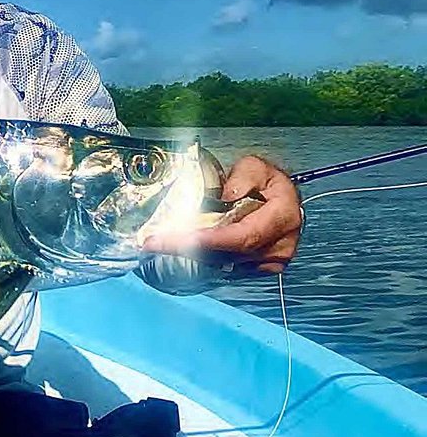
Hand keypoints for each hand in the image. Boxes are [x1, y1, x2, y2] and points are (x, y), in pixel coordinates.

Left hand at [144, 155, 301, 273]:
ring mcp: (272, 261)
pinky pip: (227, 267)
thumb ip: (242, 178)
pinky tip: (181, 248)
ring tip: (160, 244)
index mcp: (282, 217)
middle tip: (152, 243)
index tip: (175, 239)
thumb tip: (224, 198)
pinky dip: (202, 258)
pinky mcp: (261, 269)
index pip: (241, 236)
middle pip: (227, 253)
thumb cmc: (268, 182)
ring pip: (224, 263)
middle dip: (187, 248)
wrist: (284, 200)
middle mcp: (280, 245)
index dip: (207, 240)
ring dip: (190, 254)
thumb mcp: (256, 167)